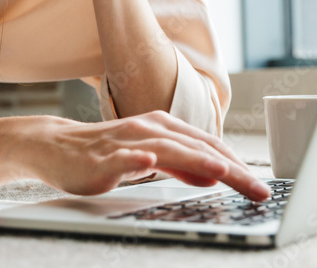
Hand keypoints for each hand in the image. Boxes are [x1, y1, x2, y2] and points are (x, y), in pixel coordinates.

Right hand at [30, 111, 270, 201]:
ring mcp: (128, 141)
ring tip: (223, 172)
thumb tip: (211, 176)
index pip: (209, 147)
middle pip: (198, 148)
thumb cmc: (104, 153)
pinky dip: (139, 157)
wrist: (56, 147)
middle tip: (258, 188)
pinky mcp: (104, 156)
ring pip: (169, 148)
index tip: (260, 185)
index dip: (238, 166)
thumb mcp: (149, 159)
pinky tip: (150, 161)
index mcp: (165, 129)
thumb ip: (180, 165)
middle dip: (233, 169)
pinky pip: (124, 156)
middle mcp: (151, 129)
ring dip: (197, 160)